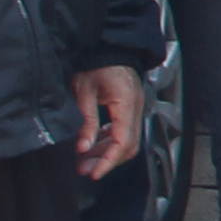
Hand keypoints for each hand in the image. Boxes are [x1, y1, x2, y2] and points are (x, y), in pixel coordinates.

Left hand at [69, 64, 145, 178]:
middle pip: (128, 146)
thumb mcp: (84, 91)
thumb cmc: (97, 63)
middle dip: (107, 161)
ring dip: (107, 154)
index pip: (123, 141)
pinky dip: (110, 142)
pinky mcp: (130, 109)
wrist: (111, 48)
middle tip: (85, 170)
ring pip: (127, 141)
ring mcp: (135, 109)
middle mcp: (136, 109)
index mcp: (126, 104)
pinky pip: (124, 132)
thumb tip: (84, 147)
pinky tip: (94, 146)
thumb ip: (87, 121)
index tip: (94, 172)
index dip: (109, 161)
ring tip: (85, 161)